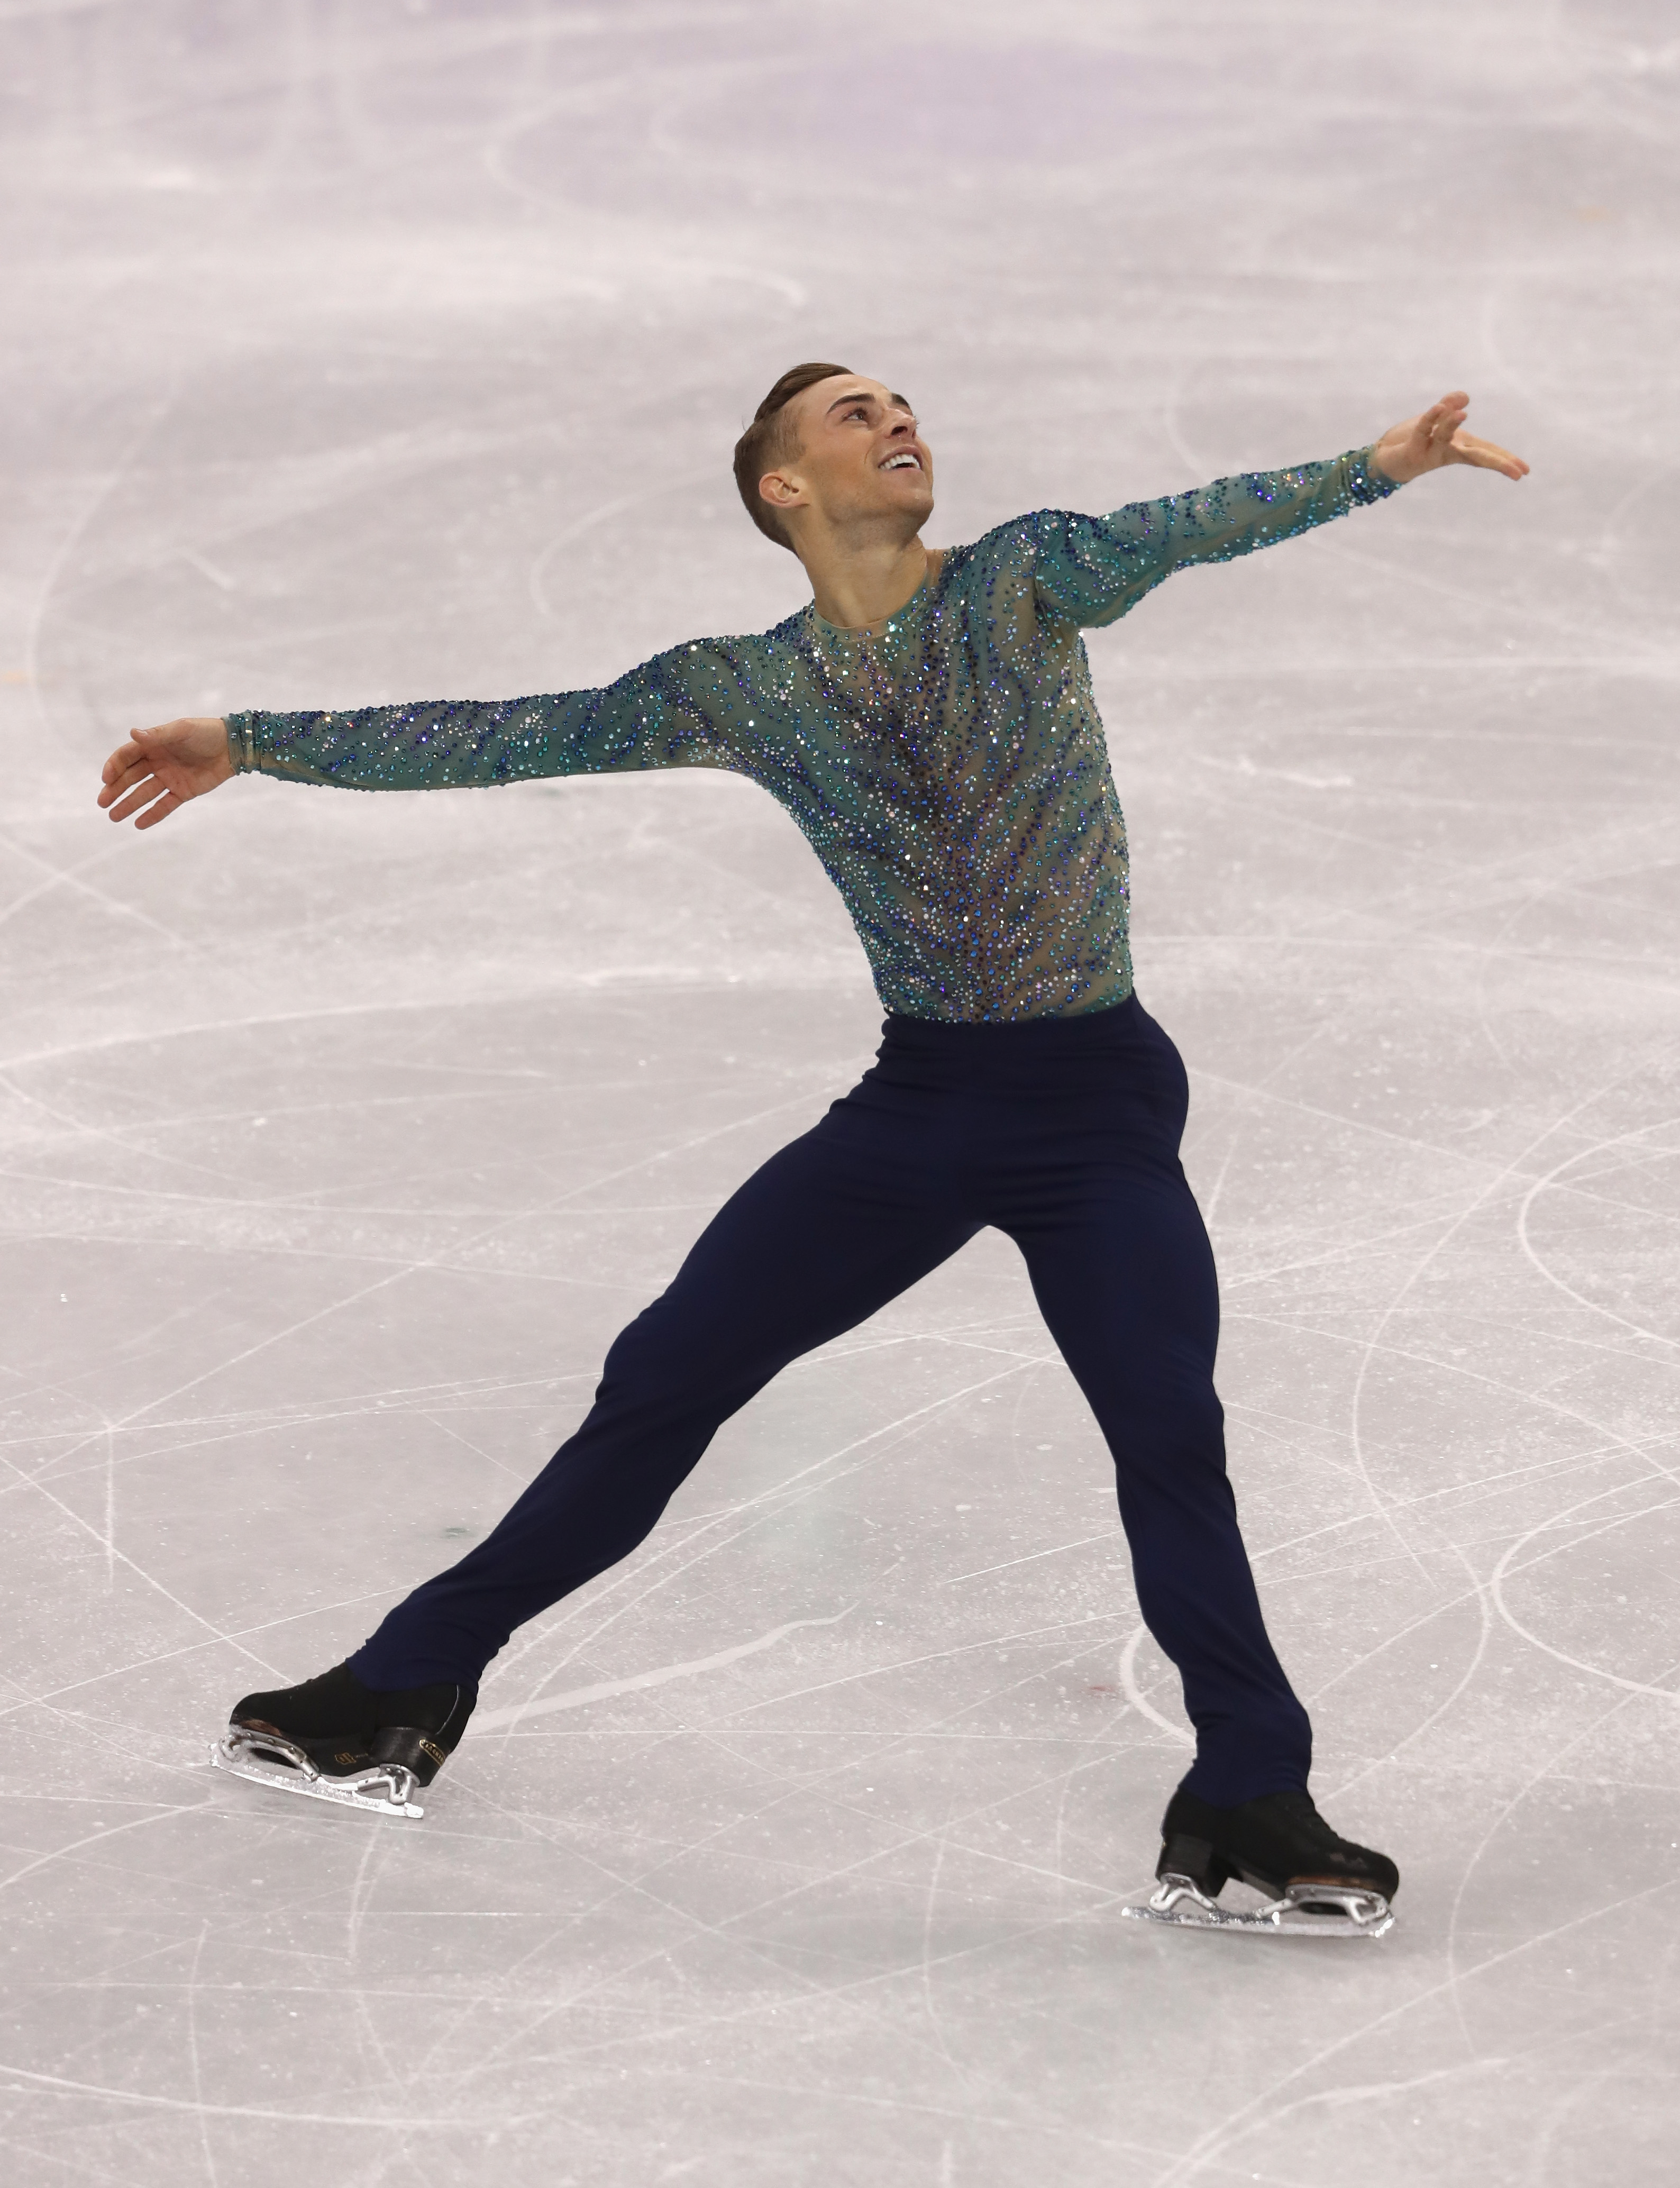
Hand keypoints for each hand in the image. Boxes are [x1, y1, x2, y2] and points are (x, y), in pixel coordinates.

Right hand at [98, 715, 233, 828]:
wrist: (233, 746)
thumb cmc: (206, 732)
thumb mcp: (182, 730)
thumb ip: (158, 735)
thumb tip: (133, 733)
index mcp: (153, 745)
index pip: (126, 757)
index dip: (114, 767)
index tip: (106, 779)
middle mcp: (157, 762)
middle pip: (131, 777)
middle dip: (115, 790)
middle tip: (102, 803)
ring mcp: (169, 778)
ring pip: (144, 794)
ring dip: (128, 805)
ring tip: (113, 817)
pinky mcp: (183, 792)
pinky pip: (165, 805)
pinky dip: (152, 815)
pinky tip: (138, 824)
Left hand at [1370, 391, 1528, 483]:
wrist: (1385, 459)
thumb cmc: (1416, 440)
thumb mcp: (1437, 419)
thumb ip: (1450, 406)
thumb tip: (1464, 397)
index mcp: (1460, 446)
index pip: (1487, 452)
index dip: (1506, 459)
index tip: (1525, 471)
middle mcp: (1448, 451)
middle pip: (1476, 456)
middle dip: (1497, 462)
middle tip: (1517, 472)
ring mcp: (1431, 452)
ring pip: (1445, 438)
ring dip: (1451, 424)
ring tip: (1462, 414)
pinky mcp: (1413, 450)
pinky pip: (1423, 430)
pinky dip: (1430, 418)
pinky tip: (1439, 407)